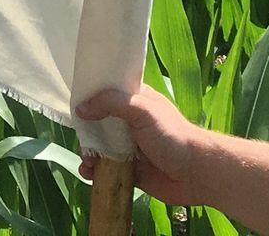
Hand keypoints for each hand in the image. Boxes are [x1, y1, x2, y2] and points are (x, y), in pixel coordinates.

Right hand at [74, 84, 212, 205]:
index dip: (89, 98)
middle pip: (98, 123)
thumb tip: (80, 108)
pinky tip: (90, 175)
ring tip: (88, 163)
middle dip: (86, 133)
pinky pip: (107, 169)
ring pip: (100, 148)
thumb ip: (111, 103)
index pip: (106, 93)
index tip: (72, 105)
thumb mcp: (141, 110)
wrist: (196, 174)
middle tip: (84, 143)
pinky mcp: (131, 170)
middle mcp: (130, 122)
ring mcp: (130, 147)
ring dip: (89, 155)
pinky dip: (95, 172)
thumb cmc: (171, 135)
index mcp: (134, 101)